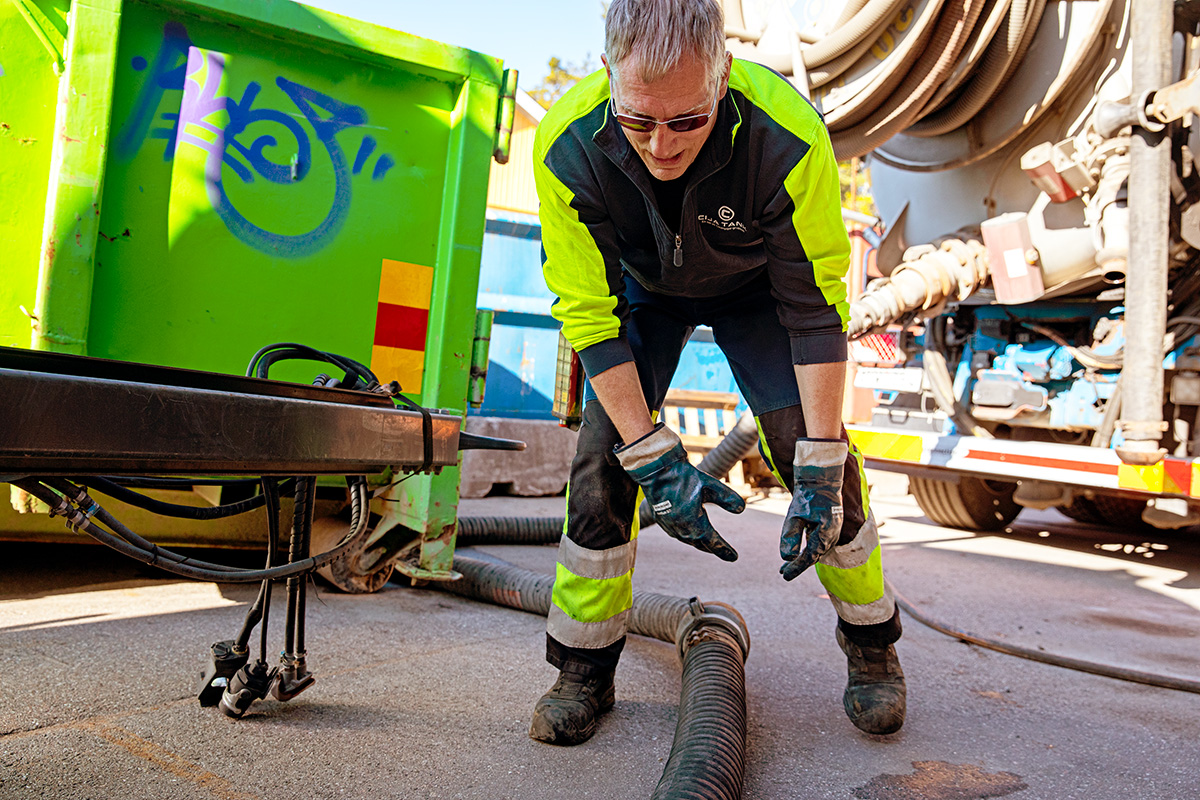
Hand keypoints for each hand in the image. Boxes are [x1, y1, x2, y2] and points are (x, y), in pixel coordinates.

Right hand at [616, 424, 744, 560]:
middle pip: (700, 544)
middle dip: (712, 548)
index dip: (725, 550)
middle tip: (724, 552)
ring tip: (708, 543)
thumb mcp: (710, 485)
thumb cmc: (683, 477)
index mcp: (694, 524)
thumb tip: (742, 508)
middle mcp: (681, 530)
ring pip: (688, 540)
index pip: (714, 543)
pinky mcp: (661, 520)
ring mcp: (669, 527)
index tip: (734, 557)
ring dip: (699, 542)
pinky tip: (689, 531)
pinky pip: (677, 533)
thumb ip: (726, 497)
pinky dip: (687, 535)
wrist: (655, 470)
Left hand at [780, 438, 846, 579]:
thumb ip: (790, 536)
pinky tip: (799, 551)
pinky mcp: (831, 526)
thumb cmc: (807, 496)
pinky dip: (809, 548)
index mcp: (825, 534)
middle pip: (815, 556)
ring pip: (818, 550)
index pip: (809, 558)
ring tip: (787, 565)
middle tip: (782, 572)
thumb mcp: (795, 516)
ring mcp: (834, 531)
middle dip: (799, 565)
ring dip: (804, 558)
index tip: (783, 576)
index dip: (796, 568)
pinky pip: (820, 542)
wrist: (822, 478)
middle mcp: (832, 535)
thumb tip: (786, 557)